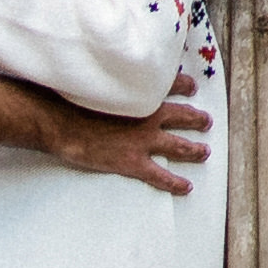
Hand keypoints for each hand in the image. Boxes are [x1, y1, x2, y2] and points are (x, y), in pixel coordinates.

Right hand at [50, 85, 209, 194]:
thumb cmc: (73, 101)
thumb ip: (116, 84)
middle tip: (205, 121)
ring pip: (179, 146)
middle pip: (183, 116)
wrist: (61, 123)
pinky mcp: (134, 162)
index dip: (185, 85)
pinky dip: (176, 183)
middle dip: (197, 119)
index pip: (172, 84)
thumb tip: (116, 81)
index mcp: (142, 94)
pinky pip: (161, 176)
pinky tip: (186, 186)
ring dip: (194, 150)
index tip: (191, 86)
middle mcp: (149, 116)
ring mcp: (144, 141)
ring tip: (204, 152)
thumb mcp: (100, 85)